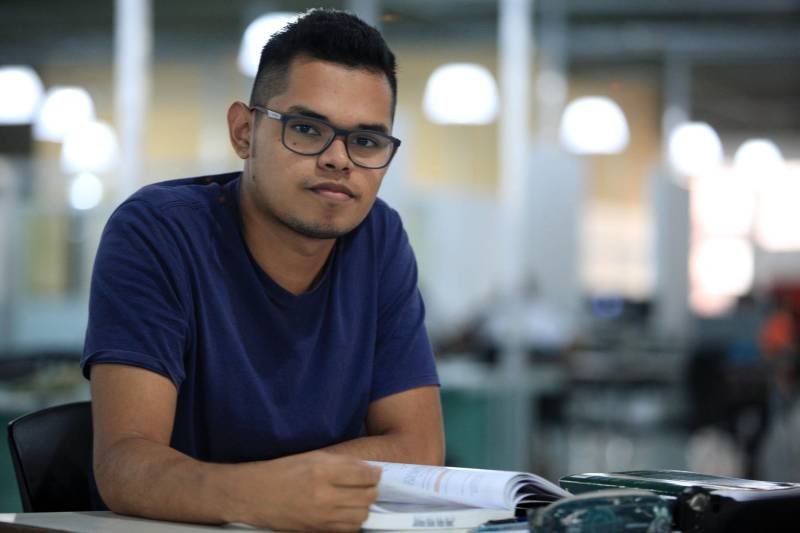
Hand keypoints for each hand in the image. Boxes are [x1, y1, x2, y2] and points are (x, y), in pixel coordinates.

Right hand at [230, 450, 380, 531]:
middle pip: (367, 497)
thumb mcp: (311, 457)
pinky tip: (347, 512)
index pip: (364, 475)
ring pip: (361, 515)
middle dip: (373, 489)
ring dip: (365, 506)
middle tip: (368, 485)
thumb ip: (341, 462)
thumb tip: (367, 468)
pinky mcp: (318, 530)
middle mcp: (324, 495)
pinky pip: (349, 530)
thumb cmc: (280, 472)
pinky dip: (354, 521)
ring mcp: (321, 516)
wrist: (253, 496)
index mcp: (321, 471)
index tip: (375, 472)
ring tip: (358, 499)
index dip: (374, 473)